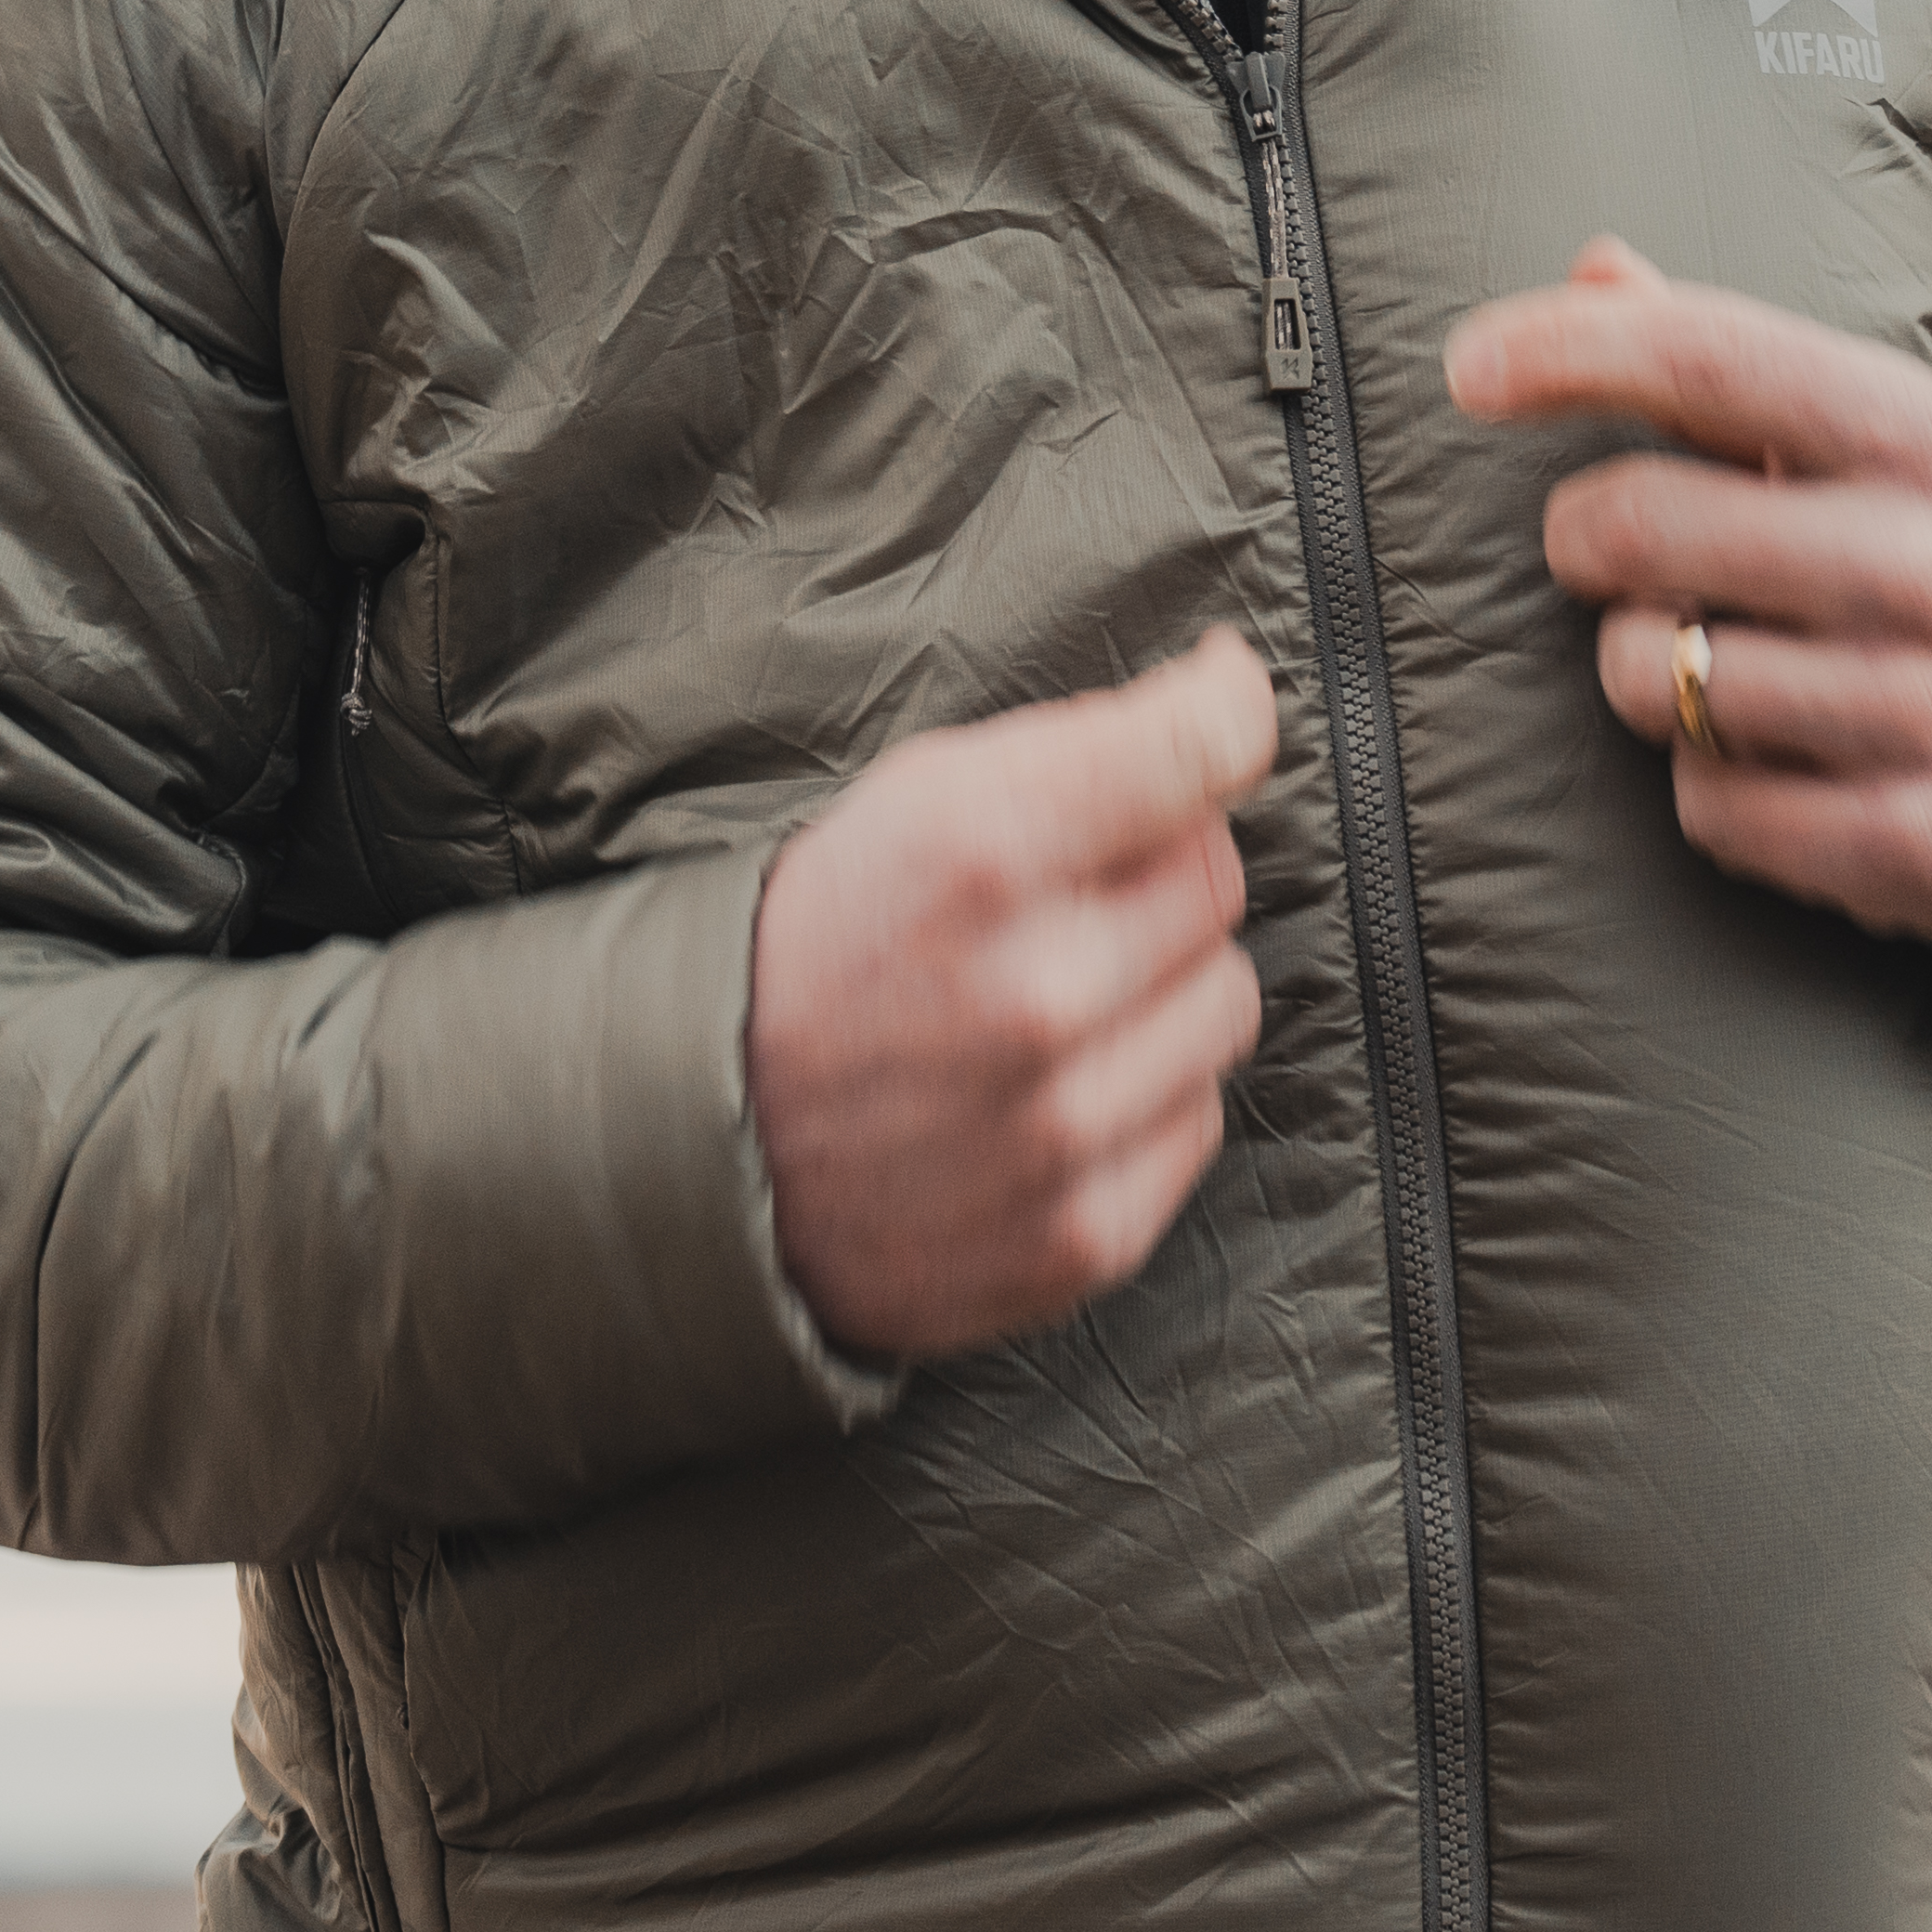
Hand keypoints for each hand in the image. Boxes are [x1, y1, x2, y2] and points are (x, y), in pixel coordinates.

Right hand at [748, 628, 1278, 1361]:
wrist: (699, 1157)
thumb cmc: (817, 951)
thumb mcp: (908, 801)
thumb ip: (1075, 747)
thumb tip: (1232, 696)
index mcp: (980, 848)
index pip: (1200, 747)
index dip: (1225, 712)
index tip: (1218, 702)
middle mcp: (1036, 991)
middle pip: (1217, 880)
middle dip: (1156, 872)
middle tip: (1061, 902)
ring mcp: (1064, 1126)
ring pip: (1225, 1004)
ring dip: (1162, 992)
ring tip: (1051, 1006)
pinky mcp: (1083, 1235)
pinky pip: (1197, 1119)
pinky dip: (1142, 1100)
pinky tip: (1046, 1094)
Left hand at [1443, 238, 1931, 951]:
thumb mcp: (1895, 437)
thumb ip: (1732, 363)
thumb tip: (1590, 268)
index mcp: (1921, 437)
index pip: (1709, 361)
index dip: (1565, 352)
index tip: (1467, 364)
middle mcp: (1927, 566)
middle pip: (1642, 531)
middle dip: (1584, 541)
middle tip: (1609, 553)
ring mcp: (1927, 711)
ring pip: (1659, 680)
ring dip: (1647, 671)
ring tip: (1715, 661)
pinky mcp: (1919, 844)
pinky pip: (1709, 811)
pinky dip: (1707, 788)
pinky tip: (1771, 760)